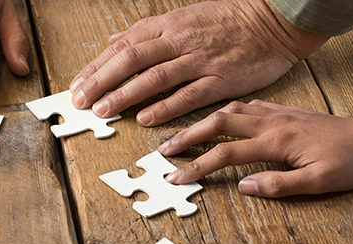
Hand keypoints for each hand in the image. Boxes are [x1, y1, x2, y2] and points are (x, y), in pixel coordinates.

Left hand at [68, 0, 326, 125]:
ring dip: (125, 95)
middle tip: (81, 102)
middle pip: (131, 60)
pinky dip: (166, 107)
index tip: (77, 86)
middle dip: (102, 81)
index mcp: (169, 25)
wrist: (274, 19)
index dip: (97, 66)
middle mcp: (180, 40)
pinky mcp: (222, 79)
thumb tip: (116, 42)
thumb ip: (149, 32)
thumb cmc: (228, 19)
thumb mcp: (184, 16)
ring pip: (155, 78)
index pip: (123, 46)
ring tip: (103, 111)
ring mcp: (200, 60)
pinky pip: (189, 94)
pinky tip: (146, 118)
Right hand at [158, 100, 352, 197]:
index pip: (226, 155)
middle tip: (165, 150)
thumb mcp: (318, 183)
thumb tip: (244, 187)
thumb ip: (279, 185)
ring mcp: (277, 114)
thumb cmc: (350, 163)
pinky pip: (247, 106)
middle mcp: (271, 123)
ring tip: (183, 135)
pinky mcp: (284, 112)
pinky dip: (227, 113)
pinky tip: (221, 120)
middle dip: (188, 136)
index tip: (176, 177)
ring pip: (230, 110)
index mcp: (276, 143)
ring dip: (203, 122)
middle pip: (218, 124)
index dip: (198, 166)